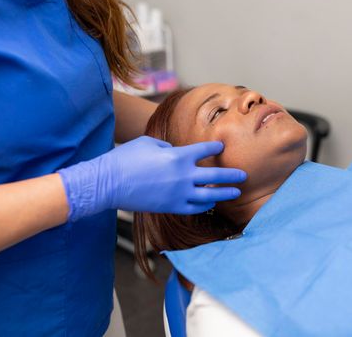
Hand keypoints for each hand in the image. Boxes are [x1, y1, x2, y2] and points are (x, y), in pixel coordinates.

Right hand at [58, 136, 246, 220]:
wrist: (108, 183)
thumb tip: (176, 152)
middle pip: (215, 175)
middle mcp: (183, 175)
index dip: (214, 147)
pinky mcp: (171, 206)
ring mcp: (178, 193)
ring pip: (209, 195)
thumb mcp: (148, 143)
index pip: (204, 150)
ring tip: (236, 192)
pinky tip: (211, 203)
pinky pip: (194, 208)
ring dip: (224, 193)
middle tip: (243, 175)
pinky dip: (204, 205)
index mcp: (178, 156)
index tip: (221, 146)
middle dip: (231, 174)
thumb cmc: (126, 158)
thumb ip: (167, 147)